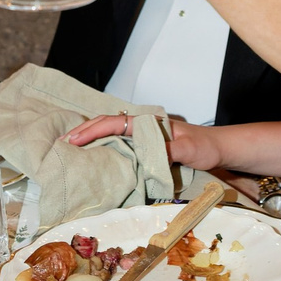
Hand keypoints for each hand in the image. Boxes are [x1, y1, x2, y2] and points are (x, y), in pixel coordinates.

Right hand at [65, 112, 224, 168]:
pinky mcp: (145, 148)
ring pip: (109, 133)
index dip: (91, 131)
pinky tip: (92, 157)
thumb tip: (148, 155)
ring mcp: (143, 137)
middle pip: (105, 124)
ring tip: (69, 149)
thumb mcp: (190, 150)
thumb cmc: (206, 147)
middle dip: (82, 132)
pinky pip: (118, 145)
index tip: (73, 140)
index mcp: (148, 123)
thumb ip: (169, 151)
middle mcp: (142, 127)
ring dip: (89, 139)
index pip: (113, 123)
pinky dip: (101, 148)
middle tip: (60, 144)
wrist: (220, 149)